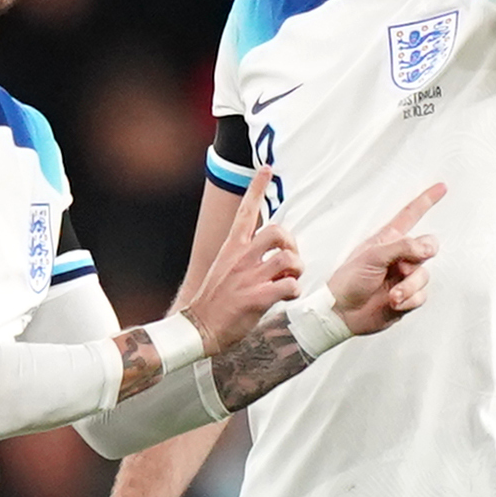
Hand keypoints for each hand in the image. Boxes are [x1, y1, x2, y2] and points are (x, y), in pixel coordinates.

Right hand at [179, 172, 301, 354]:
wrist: (199, 327)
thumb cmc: (216, 300)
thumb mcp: (226, 268)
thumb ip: (247, 256)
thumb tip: (275, 253)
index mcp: (232, 248)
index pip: (245, 211)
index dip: (256, 188)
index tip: (266, 169)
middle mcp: (241, 258)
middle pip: (277, 231)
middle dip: (292, 243)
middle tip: (290, 260)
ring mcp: (249, 278)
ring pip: (288, 258)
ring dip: (297, 270)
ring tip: (289, 280)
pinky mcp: (256, 298)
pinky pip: (288, 286)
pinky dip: (294, 291)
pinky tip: (286, 296)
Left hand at [327, 183, 444, 334]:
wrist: (343, 313)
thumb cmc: (349, 280)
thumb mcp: (372, 256)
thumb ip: (402, 246)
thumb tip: (427, 247)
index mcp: (388, 240)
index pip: (411, 215)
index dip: (426, 200)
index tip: (441, 187)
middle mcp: (399, 256)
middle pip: (428, 247)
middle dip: (421, 255)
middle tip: (405, 266)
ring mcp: (404, 277)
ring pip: (424, 275)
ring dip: (409, 286)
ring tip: (392, 294)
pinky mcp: (407, 297)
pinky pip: (421, 296)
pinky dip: (409, 300)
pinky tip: (395, 303)